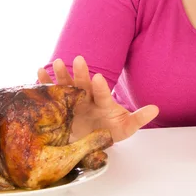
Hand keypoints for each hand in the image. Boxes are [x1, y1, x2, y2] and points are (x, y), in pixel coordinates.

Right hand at [37, 56, 158, 142]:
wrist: (94, 137)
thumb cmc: (111, 130)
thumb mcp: (126, 127)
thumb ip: (139, 118)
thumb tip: (156, 109)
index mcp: (102, 102)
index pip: (102, 93)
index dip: (101, 86)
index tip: (99, 77)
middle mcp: (87, 98)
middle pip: (84, 84)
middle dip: (81, 73)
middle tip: (80, 59)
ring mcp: (73, 101)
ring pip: (68, 85)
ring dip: (62, 75)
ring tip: (58, 62)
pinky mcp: (61, 106)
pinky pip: (53, 92)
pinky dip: (46, 83)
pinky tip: (39, 72)